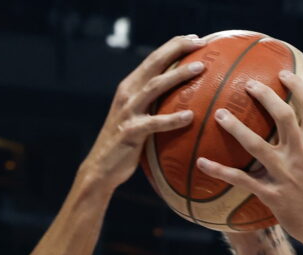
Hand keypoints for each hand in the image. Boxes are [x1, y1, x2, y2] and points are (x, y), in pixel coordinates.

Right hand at [78, 35, 205, 191]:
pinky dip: (173, 119)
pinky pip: (155, 123)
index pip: (153, 59)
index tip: (196, 39)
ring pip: (155, 86)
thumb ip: (152, 104)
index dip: (173, 46)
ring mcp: (128, 111)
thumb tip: (181, 98)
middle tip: (200, 42)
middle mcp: (127, 93)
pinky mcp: (131, 132)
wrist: (101, 167)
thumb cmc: (125, 143)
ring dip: (179, 75)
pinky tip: (191, 116)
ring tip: (201, 68)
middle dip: (177, 49)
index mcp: (130, 86)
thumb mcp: (137, 116)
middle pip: (154, 63)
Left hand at [196, 70, 302, 254]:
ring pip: (255, 144)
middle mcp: (302, 154)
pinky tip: (201, 162)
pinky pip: (242, 180)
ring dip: (235, 127)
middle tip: (247, 85)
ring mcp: (286, 175)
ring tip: (219, 114)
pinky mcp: (273, 195)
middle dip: (262, 96)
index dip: (296, 86)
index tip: (284, 75)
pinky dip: (220, 171)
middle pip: (279, 116)